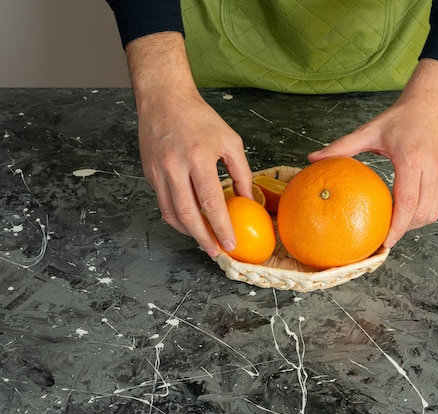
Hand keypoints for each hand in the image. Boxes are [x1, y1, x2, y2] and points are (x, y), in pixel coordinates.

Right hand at [127, 33, 252, 255]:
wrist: (164, 99)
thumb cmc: (200, 118)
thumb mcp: (230, 141)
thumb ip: (241, 172)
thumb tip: (249, 201)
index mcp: (198, 158)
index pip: (211, 202)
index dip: (221, 226)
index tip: (231, 242)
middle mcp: (175, 167)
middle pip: (187, 214)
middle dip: (203, 238)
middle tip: (216, 251)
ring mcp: (159, 172)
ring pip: (171, 213)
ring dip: (189, 232)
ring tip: (204, 241)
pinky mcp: (150, 174)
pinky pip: (163, 203)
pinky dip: (177, 218)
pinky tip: (190, 223)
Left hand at [309, 59, 437, 247]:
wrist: (432, 102)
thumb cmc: (403, 116)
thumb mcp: (369, 129)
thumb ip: (342, 146)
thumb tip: (313, 159)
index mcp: (412, 159)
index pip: (407, 201)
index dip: (397, 225)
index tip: (385, 241)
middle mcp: (431, 170)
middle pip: (422, 213)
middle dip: (404, 230)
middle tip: (383, 237)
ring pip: (431, 212)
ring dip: (413, 224)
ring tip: (392, 227)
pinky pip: (435, 204)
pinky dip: (419, 214)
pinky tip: (402, 214)